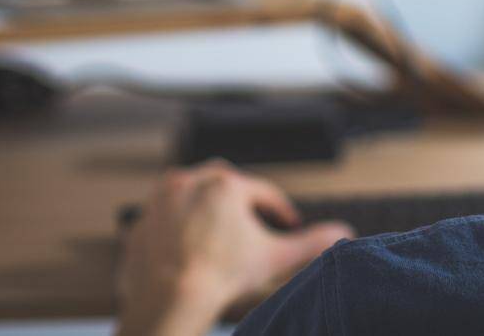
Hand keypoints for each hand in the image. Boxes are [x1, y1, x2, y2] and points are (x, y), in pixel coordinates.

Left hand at [115, 160, 352, 335]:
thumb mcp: (274, 258)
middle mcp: (189, 182)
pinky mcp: (140, 223)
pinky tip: (188, 248)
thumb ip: (311, 243)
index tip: (287, 224)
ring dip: (206, 207)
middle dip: (240, 201)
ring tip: (219, 233)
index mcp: (224, 184)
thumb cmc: (221, 277)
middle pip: (224, 184)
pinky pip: (164, 218)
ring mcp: (159, 201)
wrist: (170, 301)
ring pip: (190, 194)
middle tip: (252, 224)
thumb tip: (343, 233)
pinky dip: (177, 227)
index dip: (279, 210)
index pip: (262, 191)